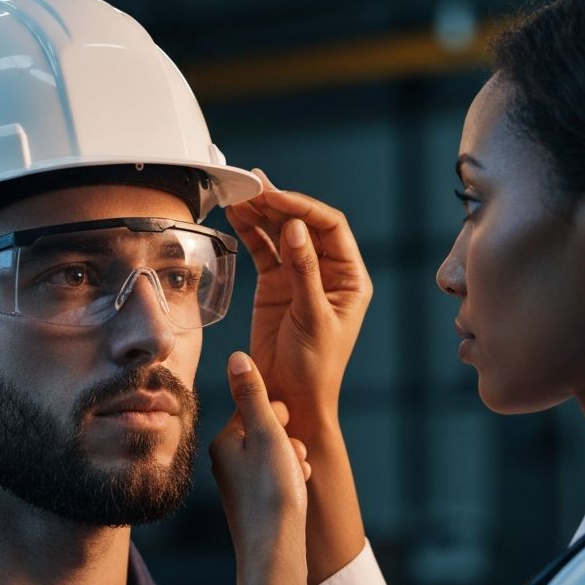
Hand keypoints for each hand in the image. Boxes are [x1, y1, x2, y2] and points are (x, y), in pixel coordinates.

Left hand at [210, 352, 314, 584]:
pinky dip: (293, 482)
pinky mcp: (253, 505)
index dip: (279, 417)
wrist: (274, 553)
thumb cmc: (271, 493)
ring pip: (277, 457)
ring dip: (294, 461)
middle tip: (293, 459)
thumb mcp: (266, 435)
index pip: (255, 409)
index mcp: (223, 443)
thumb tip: (237, 357)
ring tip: (297, 478)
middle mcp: (225, 463)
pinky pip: (279, 480)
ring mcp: (239, 486)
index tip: (285, 432)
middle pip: (268, 433)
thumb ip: (253, 395)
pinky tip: (297, 494)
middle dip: (289, 441)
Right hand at [227, 169, 372, 431]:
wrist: (290, 399)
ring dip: (260, 214)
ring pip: (279, 234)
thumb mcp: (313, 318)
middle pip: (302, 224)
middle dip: (277, 203)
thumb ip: (304, 272)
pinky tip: (236, 217)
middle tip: (251, 185)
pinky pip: (262, 251)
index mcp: (349, 277)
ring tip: (237, 196)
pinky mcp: (274, 287)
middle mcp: (326, 271)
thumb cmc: (314, 367)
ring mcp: (298, 277)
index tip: (275, 197)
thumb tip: (295, 228)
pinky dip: (249, 233)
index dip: (302, 207)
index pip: (329, 227)